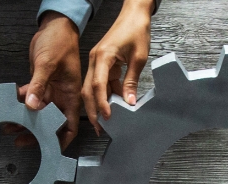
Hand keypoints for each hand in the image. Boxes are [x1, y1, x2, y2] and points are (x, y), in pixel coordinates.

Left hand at [20, 12, 81, 149]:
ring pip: (36, 113)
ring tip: (8, 127)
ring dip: (23, 120)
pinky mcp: (39, 84)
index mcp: (71, 95)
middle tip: (20, 140)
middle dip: (36, 133)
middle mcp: (61, 97)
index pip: (69, 126)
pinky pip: (28, 98)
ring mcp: (50, 91)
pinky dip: (19, 104)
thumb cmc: (60, 42)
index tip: (49, 150)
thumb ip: (38, 86)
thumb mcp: (48, 64)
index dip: (61, 140)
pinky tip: (8, 107)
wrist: (54, 26)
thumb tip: (31, 106)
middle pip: (50, 123)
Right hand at [82, 0, 152, 132]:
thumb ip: (132, 81)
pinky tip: (113, 105)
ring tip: (106, 120)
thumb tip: (129, 102)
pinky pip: (101, 83)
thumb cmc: (136, 29)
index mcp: (103, 57)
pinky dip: (106, 94)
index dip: (101, 103)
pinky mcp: (101, 63)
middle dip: (93, 109)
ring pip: (92, 88)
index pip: (98, 85)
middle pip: (88, 90)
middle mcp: (95, 60)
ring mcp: (96, 62)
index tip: (107, 117)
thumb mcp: (138, 57)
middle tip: (100, 126)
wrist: (134, 13)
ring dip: (99, 104)